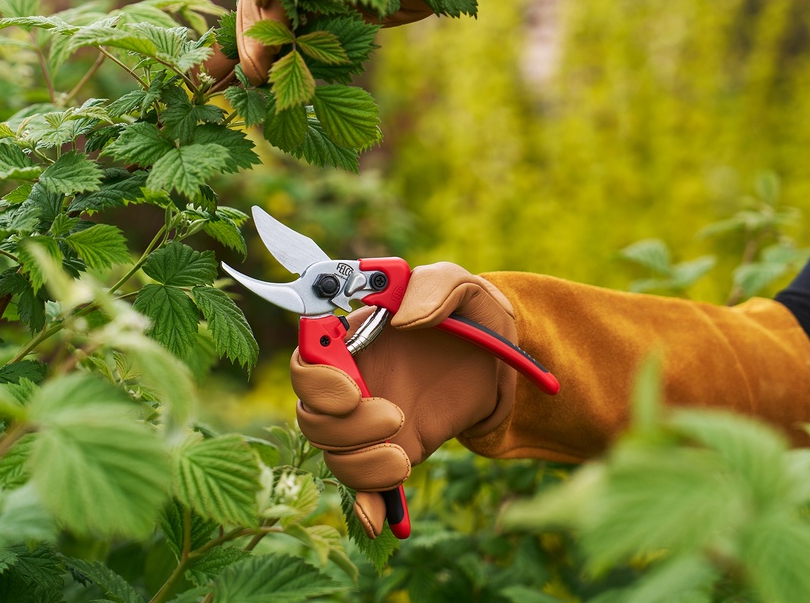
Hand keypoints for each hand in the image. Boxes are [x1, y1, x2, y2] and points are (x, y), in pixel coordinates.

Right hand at [290, 262, 516, 537]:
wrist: (504, 359)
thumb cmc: (472, 313)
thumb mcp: (461, 287)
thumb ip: (432, 289)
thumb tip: (400, 320)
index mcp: (354, 340)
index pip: (305, 362)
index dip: (316, 382)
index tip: (353, 390)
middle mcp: (351, 382)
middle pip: (311, 418)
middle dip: (346, 428)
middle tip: (396, 416)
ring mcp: (369, 421)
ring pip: (334, 456)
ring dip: (360, 467)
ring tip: (404, 458)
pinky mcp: (394, 450)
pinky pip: (366, 486)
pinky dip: (368, 506)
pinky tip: (383, 522)